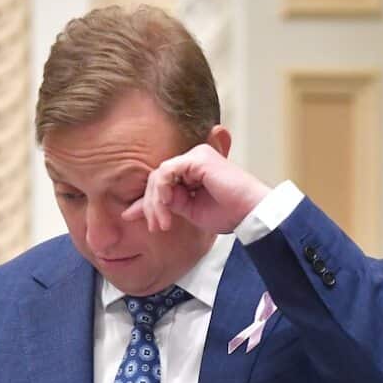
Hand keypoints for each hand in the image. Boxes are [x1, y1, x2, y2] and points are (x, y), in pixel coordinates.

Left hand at [122, 144, 271, 234]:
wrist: (250, 213)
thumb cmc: (228, 213)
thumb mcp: (189, 211)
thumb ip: (167, 205)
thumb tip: (132, 209)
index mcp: (193, 171)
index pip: (161, 183)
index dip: (149, 203)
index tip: (145, 223)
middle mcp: (193, 160)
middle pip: (156, 179)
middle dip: (151, 205)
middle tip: (156, 226)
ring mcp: (195, 156)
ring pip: (159, 176)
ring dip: (156, 202)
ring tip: (164, 223)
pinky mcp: (197, 158)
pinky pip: (167, 171)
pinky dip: (163, 189)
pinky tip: (169, 205)